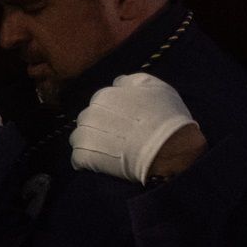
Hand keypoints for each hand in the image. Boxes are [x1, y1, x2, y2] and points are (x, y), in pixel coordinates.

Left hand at [69, 73, 199, 184]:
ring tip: (109, 152)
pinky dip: (87, 162)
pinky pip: (78, 159)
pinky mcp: (84, 156)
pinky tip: (101, 165)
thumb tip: (117, 83)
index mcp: (104, 96)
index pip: (100, 102)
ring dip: (90, 144)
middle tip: (118, 138)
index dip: (113, 113)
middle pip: (88, 119)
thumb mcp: (155, 87)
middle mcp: (89, 113)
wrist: (168, 149)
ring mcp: (84, 135)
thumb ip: (132, 81)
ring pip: (79, 138)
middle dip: (99, 127)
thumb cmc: (166, 117)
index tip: (125, 122)